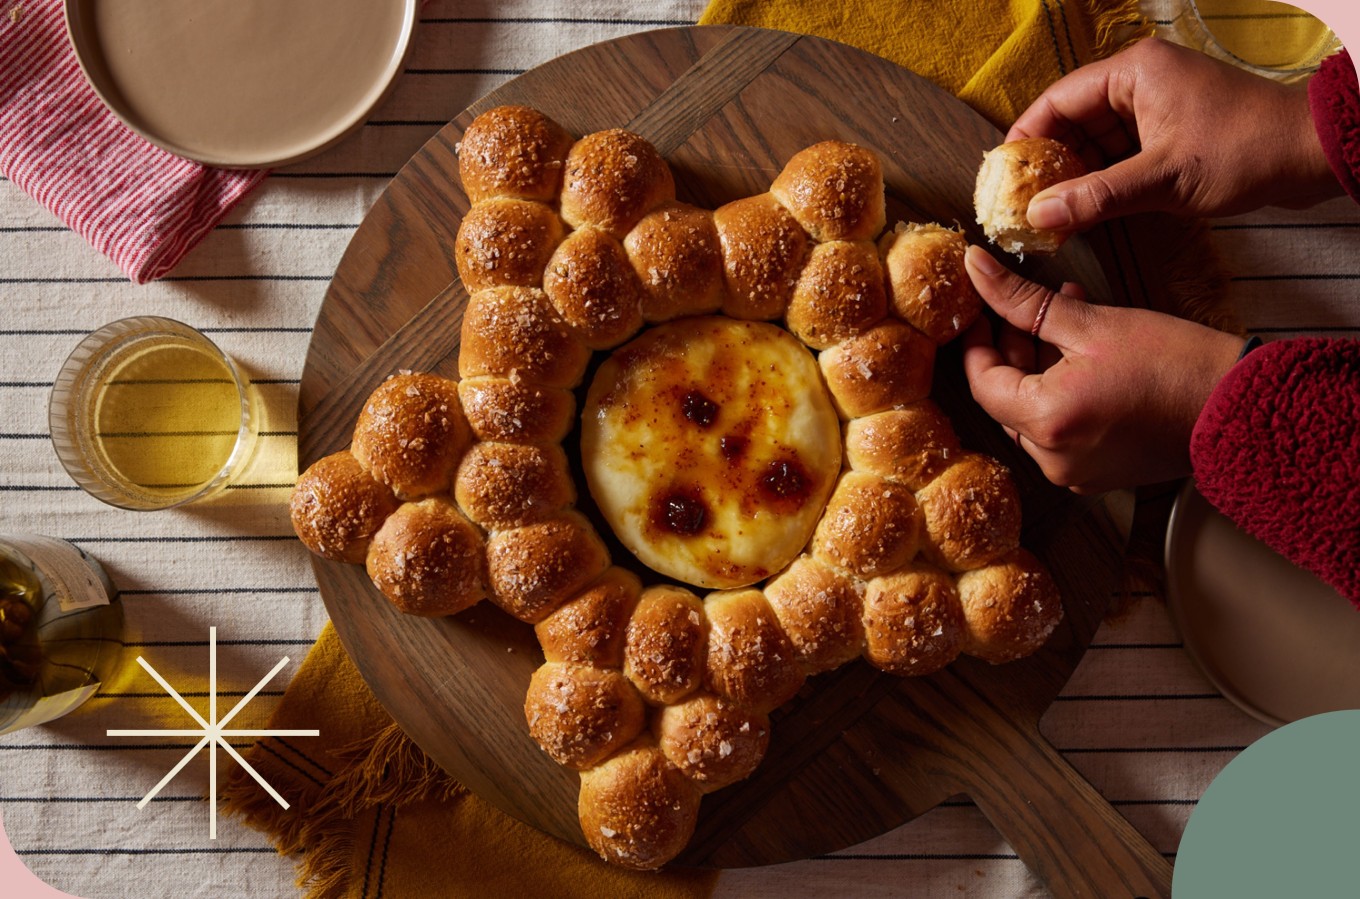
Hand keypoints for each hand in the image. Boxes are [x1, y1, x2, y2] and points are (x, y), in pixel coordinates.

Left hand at [961, 246, 1244, 492]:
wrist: (1241, 407)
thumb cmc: (1177, 363)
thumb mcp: (1092, 322)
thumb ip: (1023, 300)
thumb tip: (979, 269)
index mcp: (1046, 422)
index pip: (982, 382)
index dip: (976, 342)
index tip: (978, 312)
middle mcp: (1053, 459)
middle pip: (1006, 400)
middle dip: (1011, 351)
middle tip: (1020, 309)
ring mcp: (1075, 473)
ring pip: (1033, 415)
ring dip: (1038, 369)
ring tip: (1060, 321)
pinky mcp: (1097, 473)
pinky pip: (1061, 432)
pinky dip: (1061, 395)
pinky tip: (1080, 358)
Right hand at [1008, 38, 1341, 232]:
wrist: (1309, 155)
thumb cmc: (1244, 151)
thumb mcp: (1161, 180)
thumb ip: (1095, 197)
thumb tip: (1039, 217)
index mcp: (1133, 72)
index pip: (1057, 100)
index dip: (1025, 139)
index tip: (1002, 175)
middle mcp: (1139, 82)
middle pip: (1072, 121)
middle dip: (1046, 163)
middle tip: (1019, 202)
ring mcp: (1155, 106)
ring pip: (1094, 141)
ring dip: (1073, 176)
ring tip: (1046, 213)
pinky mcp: (1169, 131)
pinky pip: (1119, 153)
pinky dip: (1100, 180)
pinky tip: (1082, 211)